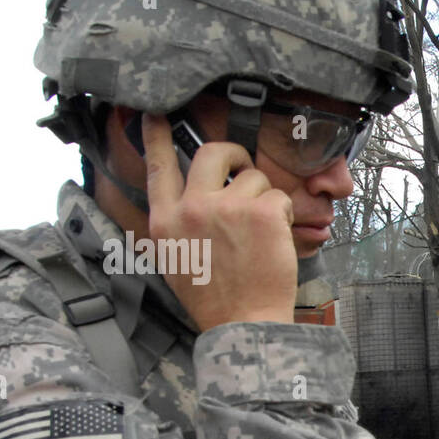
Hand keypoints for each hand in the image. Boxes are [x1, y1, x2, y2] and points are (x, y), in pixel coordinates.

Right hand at [142, 113, 296, 330]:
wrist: (243, 323)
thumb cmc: (214, 297)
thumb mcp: (175, 258)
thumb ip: (178, 222)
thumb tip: (191, 195)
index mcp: (165, 220)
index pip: (158, 167)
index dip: (157, 137)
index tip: (154, 114)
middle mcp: (192, 208)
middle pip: (214, 152)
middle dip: (234, 155)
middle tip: (244, 170)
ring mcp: (228, 208)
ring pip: (254, 177)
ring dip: (264, 198)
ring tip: (261, 232)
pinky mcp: (263, 213)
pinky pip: (279, 196)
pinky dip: (284, 215)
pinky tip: (275, 240)